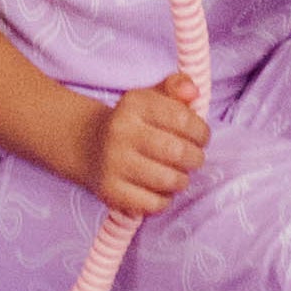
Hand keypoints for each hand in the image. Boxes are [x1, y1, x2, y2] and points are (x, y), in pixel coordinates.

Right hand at [88, 75, 208, 222]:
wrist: (89, 145)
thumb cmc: (133, 121)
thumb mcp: (151, 97)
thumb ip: (176, 87)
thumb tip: (193, 92)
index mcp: (134, 104)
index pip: (182, 118)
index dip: (200, 131)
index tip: (201, 137)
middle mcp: (121, 131)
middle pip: (177, 151)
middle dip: (196, 158)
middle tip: (195, 158)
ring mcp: (114, 163)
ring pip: (168, 180)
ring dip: (182, 180)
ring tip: (179, 173)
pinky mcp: (111, 191)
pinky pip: (154, 203)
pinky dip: (165, 199)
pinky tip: (162, 189)